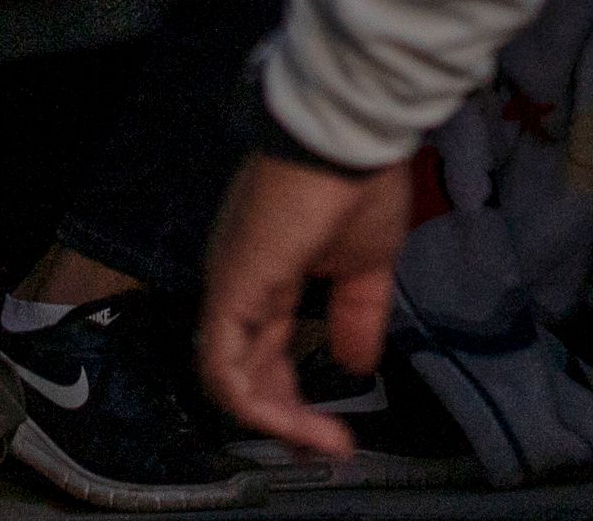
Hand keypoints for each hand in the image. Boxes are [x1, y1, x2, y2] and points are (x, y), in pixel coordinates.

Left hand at [197, 147, 415, 455]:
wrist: (347, 140)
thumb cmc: (359, 187)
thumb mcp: (368, 265)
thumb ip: (358, 315)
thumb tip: (355, 363)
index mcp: (268, 280)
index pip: (266, 354)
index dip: (295, 400)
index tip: (334, 435)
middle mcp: (240, 288)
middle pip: (245, 372)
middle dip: (285, 422)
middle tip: (324, 453)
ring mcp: (230, 288)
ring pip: (230, 378)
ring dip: (276, 421)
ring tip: (319, 445)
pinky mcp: (230, 290)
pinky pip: (224, 364)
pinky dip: (255, 403)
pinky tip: (293, 423)